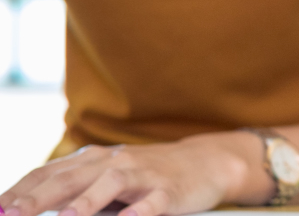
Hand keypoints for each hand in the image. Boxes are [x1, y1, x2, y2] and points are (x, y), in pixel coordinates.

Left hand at [0, 134, 264, 215]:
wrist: (206, 163)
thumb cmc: (149, 175)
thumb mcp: (108, 177)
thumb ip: (75, 189)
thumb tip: (30, 205)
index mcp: (93, 160)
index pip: (48, 174)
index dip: (19, 191)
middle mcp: (114, 162)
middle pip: (69, 178)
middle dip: (36, 199)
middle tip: (10, 215)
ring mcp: (144, 175)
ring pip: (109, 184)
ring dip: (84, 203)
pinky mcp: (170, 191)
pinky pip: (151, 203)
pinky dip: (136, 212)